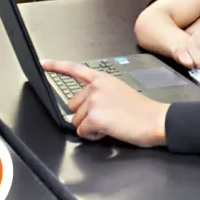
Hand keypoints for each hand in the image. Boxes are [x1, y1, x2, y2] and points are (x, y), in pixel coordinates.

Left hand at [40, 59, 168, 146]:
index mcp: (103, 79)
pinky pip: (83, 132)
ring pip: (77, 121)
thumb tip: (87, 107)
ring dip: (90, 126)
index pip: (75, 69)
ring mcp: (94, 101)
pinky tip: (109, 130)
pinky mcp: (94, 117)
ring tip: (111, 123)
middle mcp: (96, 87)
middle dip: (85, 115)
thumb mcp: (120, 92)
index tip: (43, 63)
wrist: (156, 120)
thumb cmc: (142, 110)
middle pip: (72, 105)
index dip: (56, 66)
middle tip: (106, 117)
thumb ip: (100, 94)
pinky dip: (94, 136)